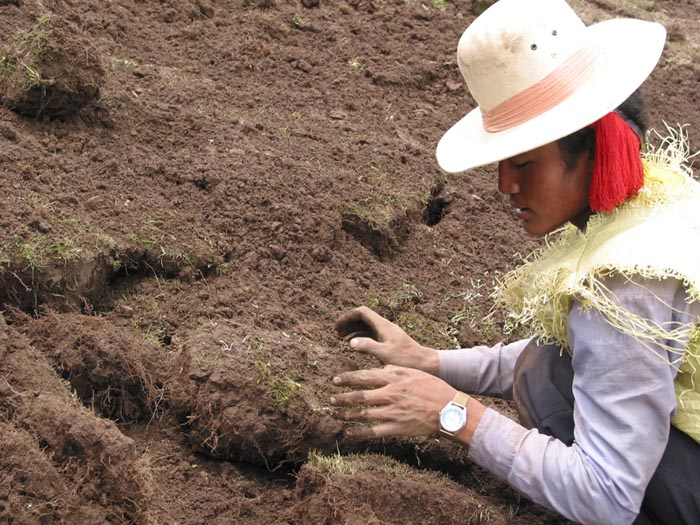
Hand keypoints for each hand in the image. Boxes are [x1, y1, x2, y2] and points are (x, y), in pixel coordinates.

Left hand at [330, 365, 455, 438]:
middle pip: (359, 395)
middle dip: (342, 398)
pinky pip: (372, 432)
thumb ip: (394, 372)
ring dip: (346, 415)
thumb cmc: (433, 388)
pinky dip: (358, 433)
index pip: (364, 376)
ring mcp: (393, 411)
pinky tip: (348, 433)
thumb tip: (379, 372)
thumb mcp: (413, 373)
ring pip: (362, 413)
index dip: (347, 379)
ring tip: (336, 415)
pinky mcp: (396, 428)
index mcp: (394, 378)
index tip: (335, 380)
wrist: (450, 409)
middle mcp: (390, 394)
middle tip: (331, 400)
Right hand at [335, 306, 438, 374]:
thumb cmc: (407, 360)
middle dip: (348, 322)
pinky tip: (355, 346)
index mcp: (384, 326)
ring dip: (353, 329)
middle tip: (336, 332)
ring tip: (341, 338)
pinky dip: (361, 337)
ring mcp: (387, 334)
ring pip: (366, 326)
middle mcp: (385, 327)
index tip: (337, 327)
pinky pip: (371, 335)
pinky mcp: (389, 342)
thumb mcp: (385, 355)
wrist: (426, 365)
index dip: (347, 317)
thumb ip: (368, 347)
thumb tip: (351, 342)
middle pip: (363, 317)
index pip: (362, 312)